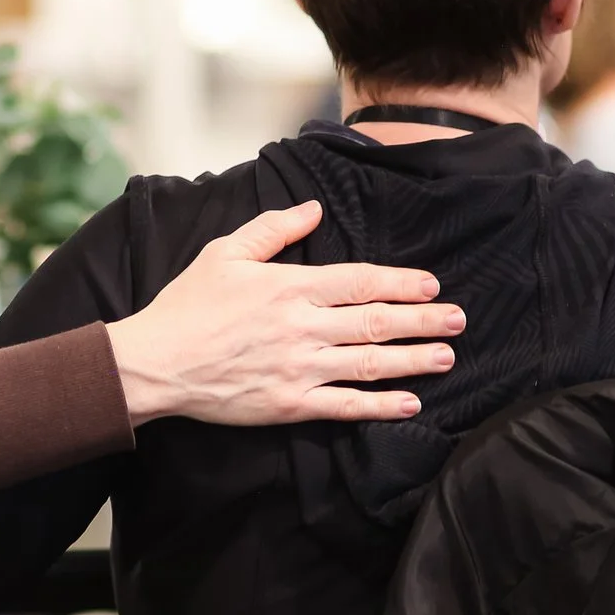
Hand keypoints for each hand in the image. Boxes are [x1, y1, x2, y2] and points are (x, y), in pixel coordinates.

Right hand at [103, 201, 460, 424]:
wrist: (157, 362)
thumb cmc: (187, 305)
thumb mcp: (225, 253)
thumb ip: (273, 228)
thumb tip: (314, 209)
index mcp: (291, 286)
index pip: (361, 281)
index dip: (402, 283)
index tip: (432, 285)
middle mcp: (303, 326)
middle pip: (377, 321)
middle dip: (423, 321)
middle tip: (458, 320)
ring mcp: (300, 367)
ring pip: (370, 362)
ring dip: (413, 360)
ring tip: (446, 357)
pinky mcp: (290, 403)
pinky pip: (346, 405)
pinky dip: (381, 404)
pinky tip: (409, 403)